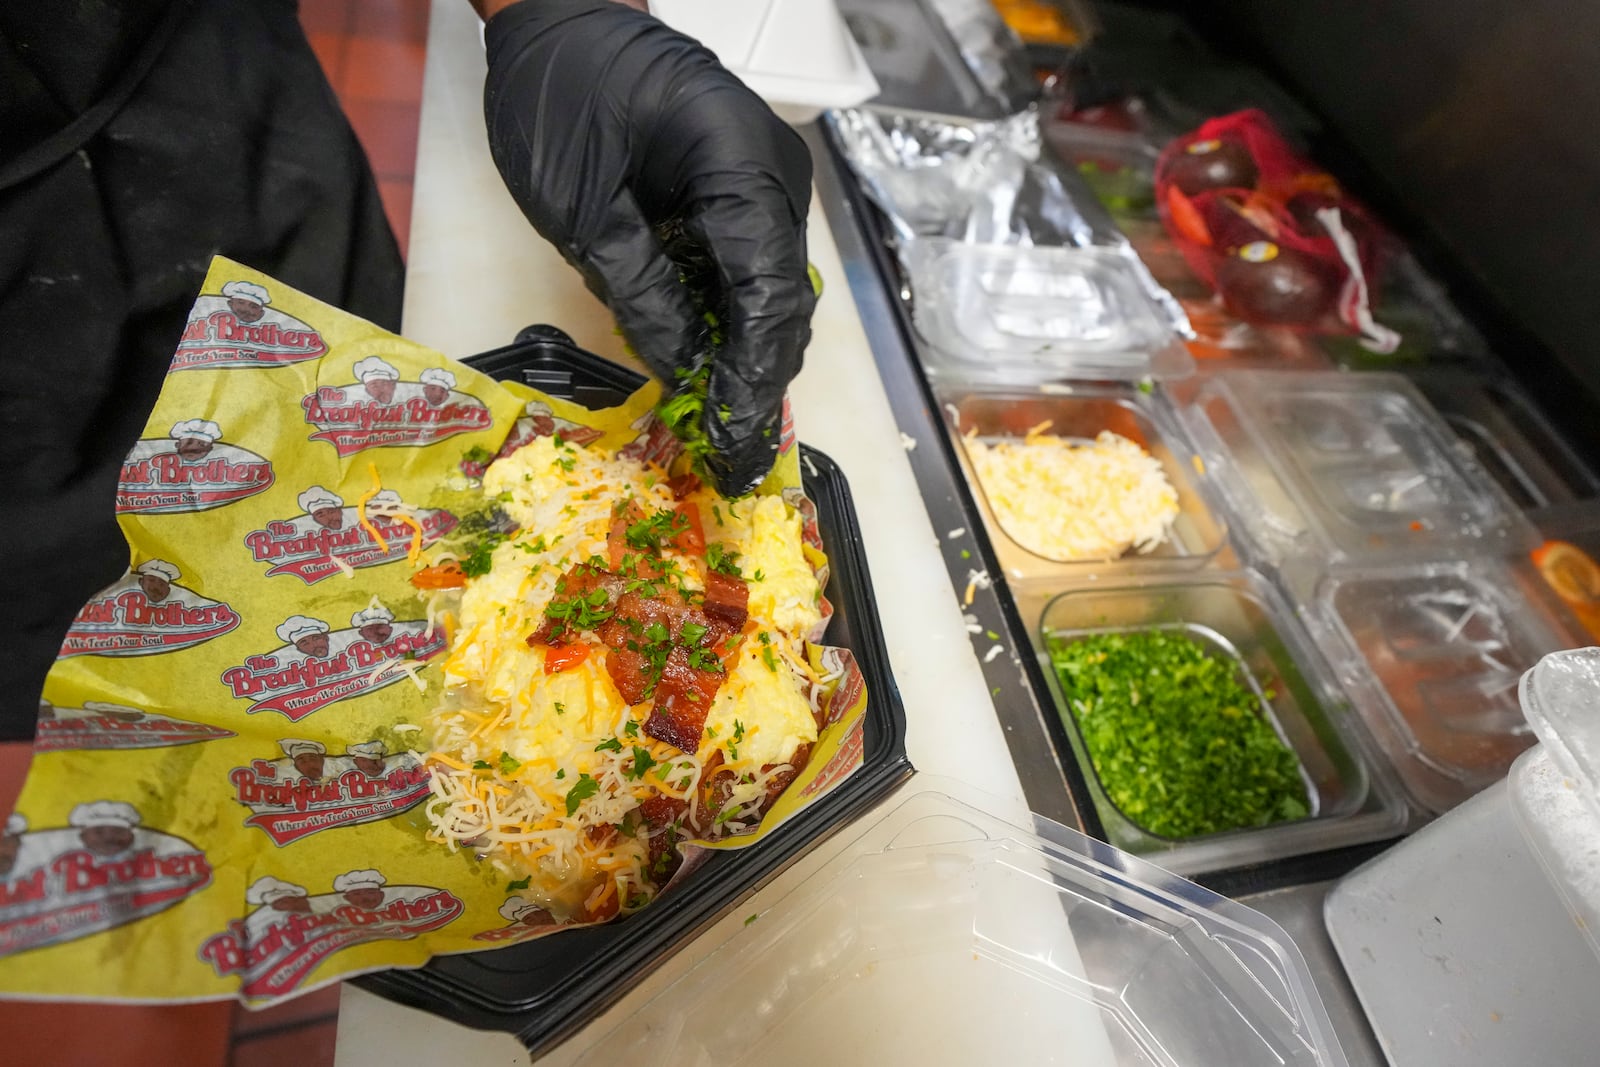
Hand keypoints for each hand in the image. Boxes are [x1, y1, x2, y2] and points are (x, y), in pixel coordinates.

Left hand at [483, 0, 815, 494]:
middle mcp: (776, 178)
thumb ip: (640, 292)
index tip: (731, 441)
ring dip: (743, 361)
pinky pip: (747, 272)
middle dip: (755, 383)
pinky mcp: (745, 195)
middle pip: (784, 303)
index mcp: (743, 166)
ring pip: (771, 295)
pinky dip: (727, 325)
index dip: (752, 379)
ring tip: (718, 431)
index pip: (768, 295)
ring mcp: (767, 185)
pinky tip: (707, 374)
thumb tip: (684, 374)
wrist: (562, 18)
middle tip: (727, 459)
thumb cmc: (560, 93)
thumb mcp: (582, 207)